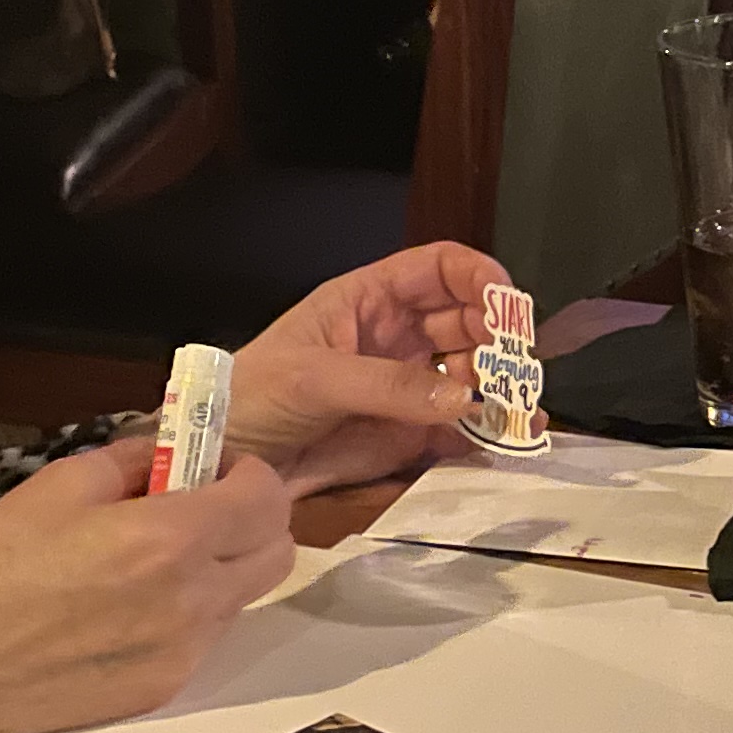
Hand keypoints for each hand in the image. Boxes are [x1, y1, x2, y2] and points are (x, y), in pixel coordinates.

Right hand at [0, 450, 296, 732]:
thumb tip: (174, 452)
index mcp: (167, 539)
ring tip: (150, 559)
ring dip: (220, 567)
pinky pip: (204, 641)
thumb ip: (133, 461)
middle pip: (277, 554)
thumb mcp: (56, 486)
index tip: (215, 466)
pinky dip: (187, 613)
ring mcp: (181, 655)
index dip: (248, 473)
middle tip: (201, 506)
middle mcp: (191, 602)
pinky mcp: (160, 692)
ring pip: (242, 598)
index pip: (267, 499)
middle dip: (253, 520)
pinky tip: (126, 606)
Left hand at [231, 241, 515, 493]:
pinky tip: (513, 435)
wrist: (219, 463)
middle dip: (496, 337)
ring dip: (499, 384)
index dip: (478, 276)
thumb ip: (385, 385)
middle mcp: (396, 337)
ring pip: (472, 373)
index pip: (438, 269)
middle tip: (511, 368)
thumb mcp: (311, 378)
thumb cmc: (252, 397)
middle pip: (467, 320)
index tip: (507, 305)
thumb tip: (462, 396)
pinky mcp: (408, 436)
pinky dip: (489, 430)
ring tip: (512, 406)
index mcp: (368, 300)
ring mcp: (406, 388)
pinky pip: (458, 428)